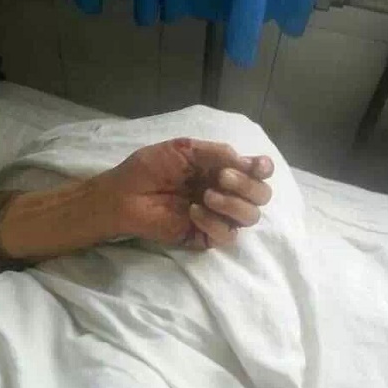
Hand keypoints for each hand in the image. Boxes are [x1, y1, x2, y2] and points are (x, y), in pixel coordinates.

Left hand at [103, 138, 272, 249]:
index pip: (257, 171)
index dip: (263, 169)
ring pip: (250, 217)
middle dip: (247, 185)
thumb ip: (217, 153)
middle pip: (261, 195)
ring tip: (207, 196)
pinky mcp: (205, 237)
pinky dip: (215, 222)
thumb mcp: (184, 150)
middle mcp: (226, 192)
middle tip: (222, 177)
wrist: (124, 194)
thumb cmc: (150, 168)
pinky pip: (227, 235)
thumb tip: (247, 162)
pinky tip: (194, 212)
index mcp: (222, 169)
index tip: (256, 166)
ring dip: (234, 204)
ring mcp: (218, 216)